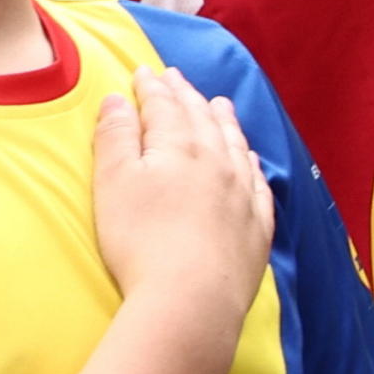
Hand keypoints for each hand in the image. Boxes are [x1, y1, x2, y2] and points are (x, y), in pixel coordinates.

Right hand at [90, 67, 274, 332]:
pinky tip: (251, 161)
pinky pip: (259, 185)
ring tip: (219, 104)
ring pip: (235, 145)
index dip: (151, 87)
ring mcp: (243, 195)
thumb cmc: (141, 242)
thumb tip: (117, 98)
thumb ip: (115, 136)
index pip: (164, 106)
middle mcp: (217, 162)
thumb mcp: (114, 183)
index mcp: (178, 147)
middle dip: (186, 95)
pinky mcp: (257, 229)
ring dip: (224, 121)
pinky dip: (252, 165)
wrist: (191, 302)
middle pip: (201, 119)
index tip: (143, 71)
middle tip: (177, 78)